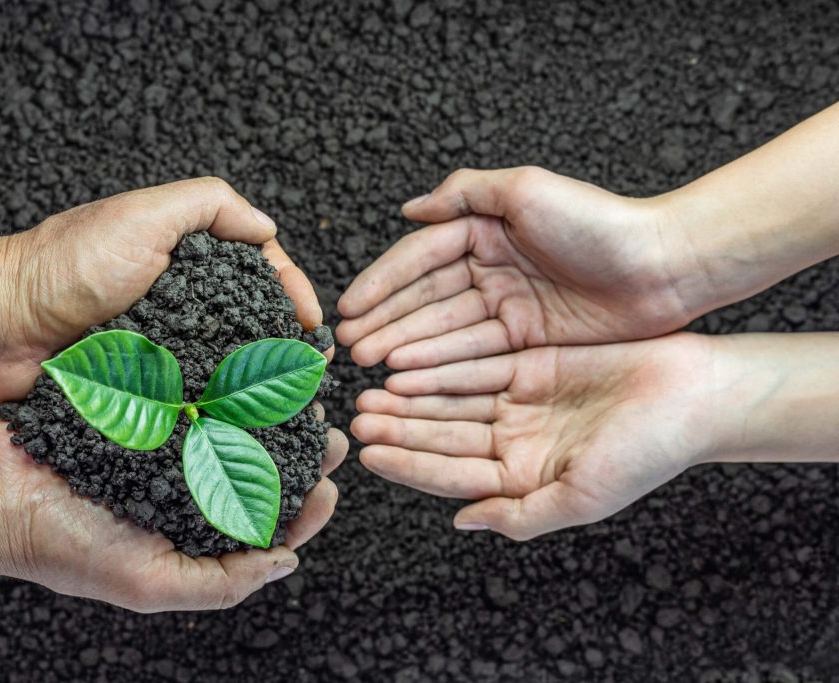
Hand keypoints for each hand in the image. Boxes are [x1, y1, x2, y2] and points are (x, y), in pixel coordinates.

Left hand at [0, 176, 330, 402]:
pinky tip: (245, 424)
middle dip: (287, 342)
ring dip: (261, 382)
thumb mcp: (144, 215)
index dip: (293, 291)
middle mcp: (180, 299)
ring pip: (227, 362)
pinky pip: (191, 396)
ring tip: (291, 405)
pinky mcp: (143, 386)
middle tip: (313, 370)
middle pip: (251, 318)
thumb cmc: (65, 266)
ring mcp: (163, 344)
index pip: (259, 268)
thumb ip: (210, 205)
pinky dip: (220, 408)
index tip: (313, 321)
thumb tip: (269, 229)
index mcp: (186, 256)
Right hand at [0, 410, 346, 620]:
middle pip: (260, 466)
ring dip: (274, 411)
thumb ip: (219, 582)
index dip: (306, 507)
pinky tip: (253, 370)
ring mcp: (166, 440)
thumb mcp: (147, 582)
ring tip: (305, 396)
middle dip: (301, 452)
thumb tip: (288, 563)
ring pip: (237, 423)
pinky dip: (227, 382)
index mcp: (192, 532)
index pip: (266, 524)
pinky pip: (196, 390)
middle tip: (330, 431)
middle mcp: (185, 484)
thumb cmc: (61, 544)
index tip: (329, 487)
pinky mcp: (146, 402)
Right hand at [336, 167, 700, 368]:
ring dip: (405, 348)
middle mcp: (490, 268)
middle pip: (425, 300)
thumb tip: (409, 208)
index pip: (419, 259)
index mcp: (484, 230)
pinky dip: (440, 367)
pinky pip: (474, 355)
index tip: (349, 307)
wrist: (665, 267)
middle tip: (350, 347)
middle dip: (386, 323)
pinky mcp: (526, 341)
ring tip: (370, 366)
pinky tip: (410, 377)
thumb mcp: (526, 190)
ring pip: (444, 331)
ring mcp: (507, 307)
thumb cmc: (599, 222)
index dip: (381, 284)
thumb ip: (464, 193)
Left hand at [350, 333, 715, 539]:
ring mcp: (521, 401)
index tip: (371, 453)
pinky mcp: (531, 363)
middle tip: (358, 415)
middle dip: (400, 426)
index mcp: (523, 478)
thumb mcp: (583, 496)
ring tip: (372, 387)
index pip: (451, 473)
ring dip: (412, 394)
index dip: (410, 463)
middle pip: (443, 433)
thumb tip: (462, 522)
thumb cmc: (648, 453)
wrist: (694, 396)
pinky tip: (410, 360)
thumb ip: (520, 514)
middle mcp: (515, 441)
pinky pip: (477, 363)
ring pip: (452, 397)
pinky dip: (444, 363)